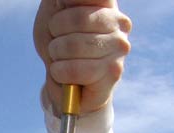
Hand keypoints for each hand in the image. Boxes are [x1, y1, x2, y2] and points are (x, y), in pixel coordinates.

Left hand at [33, 0, 131, 114]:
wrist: (61, 83)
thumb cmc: (58, 43)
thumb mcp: (53, 13)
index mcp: (106, 3)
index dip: (65, 8)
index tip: (57, 21)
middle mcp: (119, 23)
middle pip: (77, 18)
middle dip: (55, 34)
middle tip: (57, 45)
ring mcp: (120, 48)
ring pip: (73, 46)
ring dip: (56, 55)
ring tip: (60, 60)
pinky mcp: (113, 73)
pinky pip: (75, 70)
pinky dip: (59, 72)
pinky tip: (62, 74)